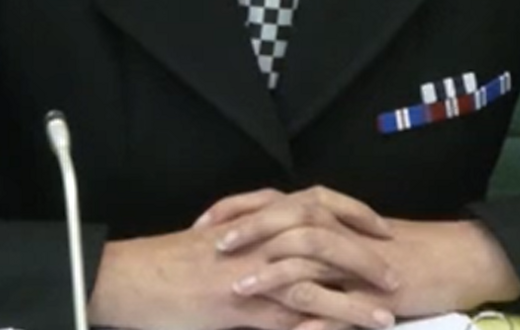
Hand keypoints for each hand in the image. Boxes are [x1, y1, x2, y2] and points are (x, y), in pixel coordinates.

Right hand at [87, 189, 399, 329]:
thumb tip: (274, 245)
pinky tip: (354, 328)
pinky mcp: (242, 306)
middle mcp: (256, 238)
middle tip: (395, 269)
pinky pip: (296, 308)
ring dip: (357, 288)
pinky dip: (331, 317)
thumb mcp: (210, 242)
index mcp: (251, 219)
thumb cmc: (162, 266)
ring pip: (317, 269)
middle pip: (324, 231)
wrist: (124, 280)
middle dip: (365, 250)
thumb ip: (246, 238)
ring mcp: (251, 271)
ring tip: (388, 308)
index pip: (313, 202)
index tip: (378, 227)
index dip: (351, 212)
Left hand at [203, 189, 519, 327]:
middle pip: (285, 219)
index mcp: (331, 215)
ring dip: (271, 274)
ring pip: (308, 256)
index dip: (238, 210)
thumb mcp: (351, 240)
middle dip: (247, 232)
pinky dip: (314, 315)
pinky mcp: (376, 289)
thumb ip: (312, 242)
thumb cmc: (401, 252)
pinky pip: (341, 302)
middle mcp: (341, 229)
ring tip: (240, 290)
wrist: (456, 259)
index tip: (204, 224)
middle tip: (213, 246)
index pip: (274, 203)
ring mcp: (357, 259)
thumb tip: (269, 248)